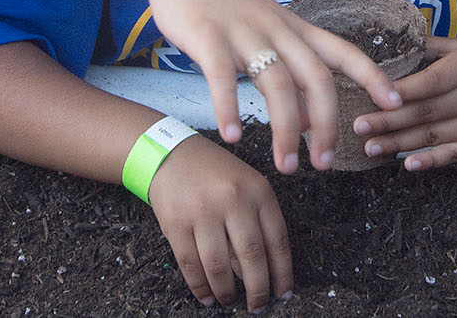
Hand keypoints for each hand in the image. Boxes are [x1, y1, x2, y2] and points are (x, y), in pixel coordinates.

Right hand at [139, 0, 400, 173]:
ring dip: (284, 129)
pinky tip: (233, 136)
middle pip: (315, 78)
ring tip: (286, 167)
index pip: (344, 51)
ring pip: (275, 84)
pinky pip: (222, 76)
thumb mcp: (266, 35)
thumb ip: (289, 75)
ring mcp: (243, 32)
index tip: (395, 102)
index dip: (373, 75)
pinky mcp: (207, 35)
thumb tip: (306, 122)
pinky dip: (229, 107)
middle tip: (324, 164)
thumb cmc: (225, 6)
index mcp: (295, 28)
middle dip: (325, 124)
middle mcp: (277, 29)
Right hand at [148, 138, 291, 309]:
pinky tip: (207, 297)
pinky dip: (200, 287)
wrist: (172, 153)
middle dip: (257, 289)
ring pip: (219, 266)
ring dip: (226, 292)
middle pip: (251, 256)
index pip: (277, 239)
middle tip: (258, 306)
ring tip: (230, 301)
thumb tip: (260, 273)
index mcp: (258, 191)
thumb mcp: (247, 187)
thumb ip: (257, 223)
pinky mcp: (176, 223)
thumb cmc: (216, 175)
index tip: (284, 293)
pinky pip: (191, 265)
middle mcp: (233, 200)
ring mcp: (203, 211)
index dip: (283, 272)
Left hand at [353, 35, 456, 170]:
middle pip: (427, 112)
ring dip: (400, 144)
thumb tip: (392, 46)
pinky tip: (407, 164)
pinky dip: (431, 162)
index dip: (399, 93)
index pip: (430, 82)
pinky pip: (455, 155)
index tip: (370, 98)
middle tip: (358, 126)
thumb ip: (430, 48)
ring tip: (370, 147)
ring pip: (435, 136)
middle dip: (389, 121)